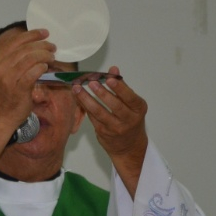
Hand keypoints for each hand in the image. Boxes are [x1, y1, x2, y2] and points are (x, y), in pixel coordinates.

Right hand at [0, 28, 55, 133]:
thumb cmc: (4, 94)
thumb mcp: (2, 71)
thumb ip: (13, 58)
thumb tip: (33, 44)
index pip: (15, 40)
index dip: (32, 34)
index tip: (44, 33)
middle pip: (25, 48)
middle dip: (42, 45)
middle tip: (52, 47)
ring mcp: (8, 78)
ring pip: (31, 58)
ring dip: (45, 55)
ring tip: (52, 56)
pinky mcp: (18, 88)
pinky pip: (34, 72)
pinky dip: (42, 67)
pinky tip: (46, 67)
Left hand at [72, 66, 147, 196]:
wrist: (129, 146)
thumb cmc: (130, 120)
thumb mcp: (132, 104)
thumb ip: (121, 87)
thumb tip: (113, 69)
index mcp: (138, 109)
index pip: (130, 97)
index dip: (120, 88)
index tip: (109, 79)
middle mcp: (129, 119)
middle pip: (114, 105)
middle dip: (101, 93)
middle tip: (91, 82)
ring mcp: (115, 127)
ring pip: (99, 112)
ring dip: (86, 99)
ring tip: (77, 89)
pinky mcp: (103, 133)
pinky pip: (92, 118)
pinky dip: (84, 107)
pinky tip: (78, 98)